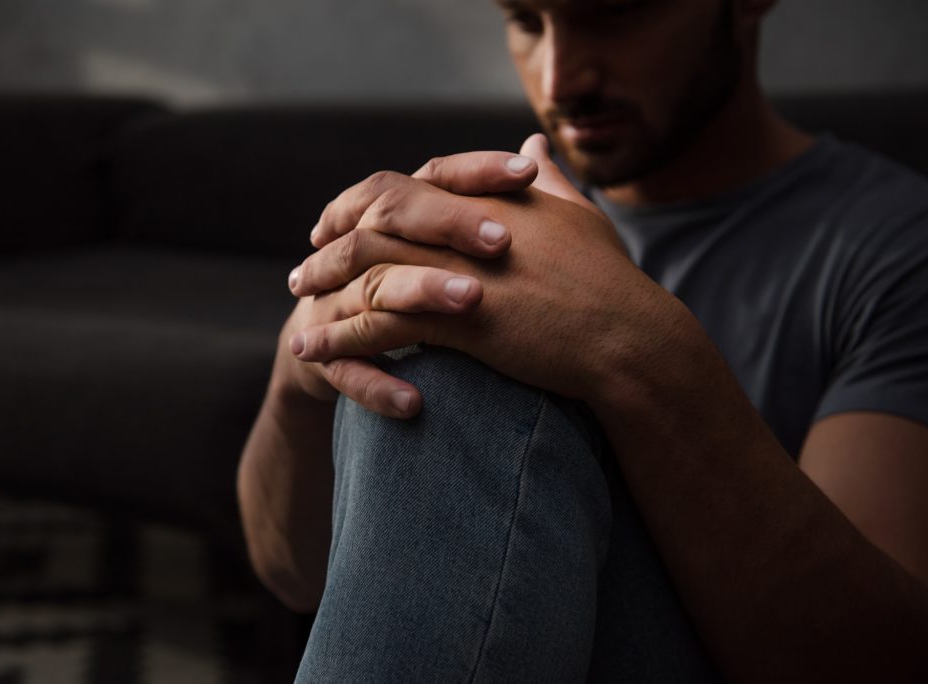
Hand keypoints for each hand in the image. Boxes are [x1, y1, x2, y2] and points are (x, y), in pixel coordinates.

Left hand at [287, 134, 667, 412]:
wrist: (630, 338)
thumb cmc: (611, 285)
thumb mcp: (579, 217)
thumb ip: (549, 181)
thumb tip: (534, 145)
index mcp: (484, 198)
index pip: (405, 186)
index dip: (362, 203)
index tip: (337, 223)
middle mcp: (462, 224)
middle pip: (372, 221)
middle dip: (329, 245)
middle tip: (302, 270)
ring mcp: (457, 268)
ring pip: (366, 269)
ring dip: (324, 292)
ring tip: (297, 319)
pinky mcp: (456, 316)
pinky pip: (377, 324)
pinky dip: (337, 338)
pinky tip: (311, 354)